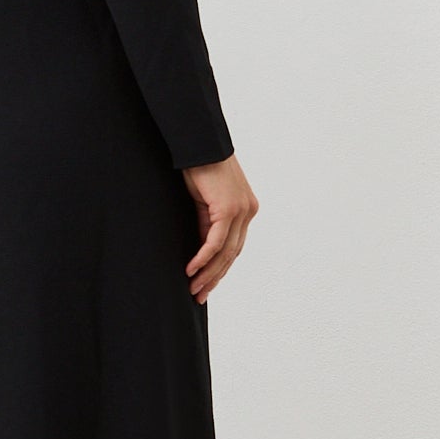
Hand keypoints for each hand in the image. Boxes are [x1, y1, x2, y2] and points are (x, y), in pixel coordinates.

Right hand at [181, 153, 256, 301]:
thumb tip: (201, 249)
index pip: (234, 247)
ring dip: (208, 274)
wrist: (200, 143)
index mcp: (245, 209)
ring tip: (193, 289)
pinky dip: (203, 258)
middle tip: (199, 296)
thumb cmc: (199, 166)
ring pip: (225, 253)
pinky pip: (215, 242)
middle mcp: (248, 212)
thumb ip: (206, 222)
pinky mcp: (228, 209)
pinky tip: (191, 270)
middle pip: (232, 255)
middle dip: (215, 278)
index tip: (205, 284)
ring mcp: (241, 211)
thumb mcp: (204, 199)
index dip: (220, 269)